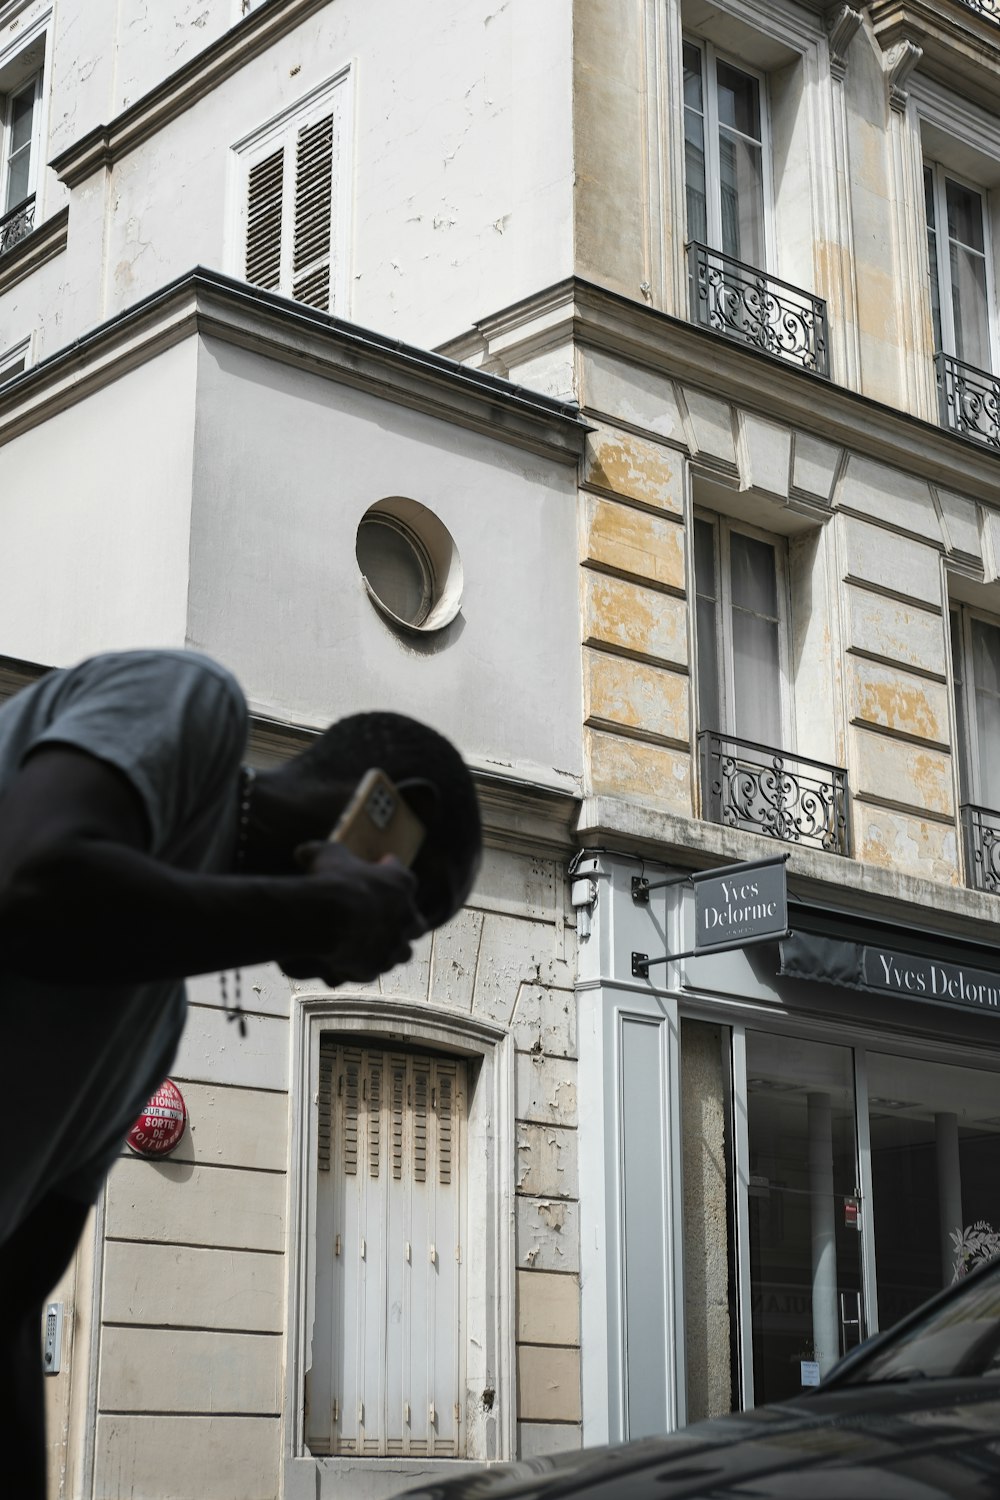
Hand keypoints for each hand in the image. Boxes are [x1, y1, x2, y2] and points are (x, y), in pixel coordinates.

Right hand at [277, 840, 426, 985]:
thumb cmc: (331, 881)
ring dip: (388, 949)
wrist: (326, 919)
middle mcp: (407, 917)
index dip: (389, 876)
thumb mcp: (325, 855)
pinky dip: (363, 966)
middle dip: (402, 923)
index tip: (378, 874)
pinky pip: (373, 969)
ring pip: (401, 952)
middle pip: (415, 923)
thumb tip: (303, 852)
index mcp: (402, 883)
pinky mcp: (378, 967)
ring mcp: (394, 946)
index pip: (404, 879)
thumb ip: (320, 852)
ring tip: (369, 946)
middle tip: (383, 919)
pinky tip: (348, 962)